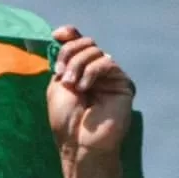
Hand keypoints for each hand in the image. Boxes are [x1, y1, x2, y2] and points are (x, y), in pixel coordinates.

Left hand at [48, 26, 134, 158]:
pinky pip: (106, 62)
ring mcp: (108, 76)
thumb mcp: (57, 87)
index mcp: (77, 72)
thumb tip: (60, 35)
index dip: (69, 35)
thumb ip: (62, 62)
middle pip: (85, 43)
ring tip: (74, 87)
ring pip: (94, 51)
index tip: (57, 35)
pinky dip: (91, 72)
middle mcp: (93, 71)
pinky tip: (85, 88)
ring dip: (78, 65)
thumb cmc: (65, 121)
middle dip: (70, 54)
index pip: (77, 43)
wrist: (80, 143)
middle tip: (63, 76)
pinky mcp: (121, 81)